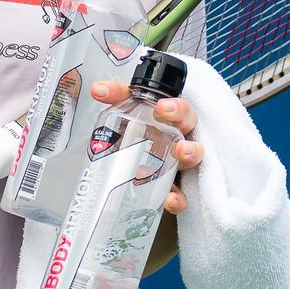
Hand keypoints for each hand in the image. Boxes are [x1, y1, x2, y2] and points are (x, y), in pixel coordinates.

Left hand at [90, 80, 203, 216]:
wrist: (136, 175)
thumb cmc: (137, 138)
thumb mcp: (125, 117)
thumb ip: (115, 99)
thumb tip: (96, 88)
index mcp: (168, 117)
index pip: (173, 103)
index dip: (170, 102)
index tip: (159, 105)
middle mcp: (177, 136)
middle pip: (187, 120)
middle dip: (179, 114)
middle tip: (163, 111)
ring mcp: (179, 163)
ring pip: (193, 154)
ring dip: (190, 152)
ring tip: (180, 151)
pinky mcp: (175, 189)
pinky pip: (183, 194)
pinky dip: (178, 199)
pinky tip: (170, 200)